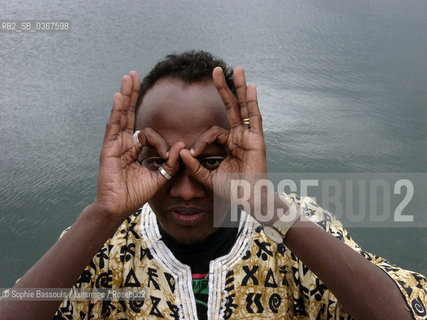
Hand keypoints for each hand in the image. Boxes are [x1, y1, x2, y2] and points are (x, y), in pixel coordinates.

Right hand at [94, 71, 181, 217]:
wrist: (119, 207)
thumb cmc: (136, 194)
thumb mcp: (160, 177)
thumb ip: (171, 163)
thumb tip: (181, 145)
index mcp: (135, 149)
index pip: (148, 134)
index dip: (160, 143)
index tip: (166, 156)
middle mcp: (124, 143)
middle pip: (130, 114)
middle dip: (133, 95)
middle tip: (135, 75)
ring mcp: (115, 144)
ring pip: (121, 115)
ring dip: (126, 95)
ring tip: (129, 77)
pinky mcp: (109, 148)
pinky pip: (113, 126)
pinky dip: (116, 111)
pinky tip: (118, 95)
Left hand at [180, 67, 267, 205]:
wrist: (248, 200)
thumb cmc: (232, 190)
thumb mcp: (208, 177)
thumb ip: (195, 166)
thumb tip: (182, 152)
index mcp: (228, 144)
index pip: (212, 132)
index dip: (201, 141)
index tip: (194, 154)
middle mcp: (239, 137)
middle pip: (231, 107)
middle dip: (224, 89)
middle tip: (216, 70)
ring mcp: (249, 137)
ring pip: (243, 108)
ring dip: (239, 88)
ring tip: (237, 69)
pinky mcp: (257, 140)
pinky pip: (254, 118)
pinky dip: (252, 103)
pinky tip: (250, 87)